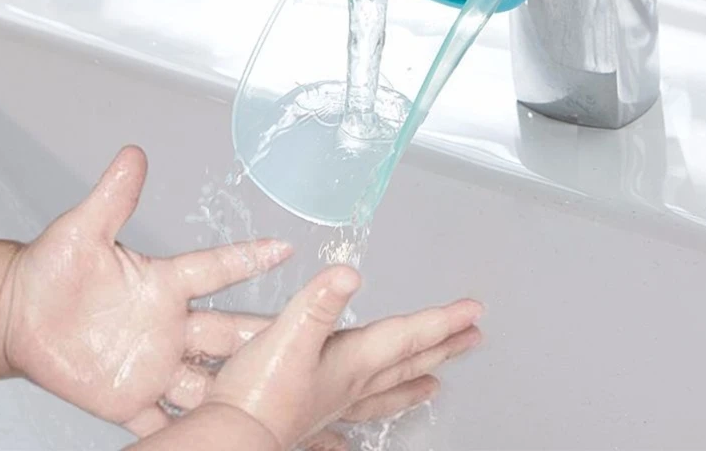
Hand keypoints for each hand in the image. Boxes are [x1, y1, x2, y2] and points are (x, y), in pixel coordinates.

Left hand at [0, 146, 291, 435]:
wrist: (21, 318)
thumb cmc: (52, 267)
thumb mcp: (83, 231)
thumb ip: (113, 196)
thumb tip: (132, 154)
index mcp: (164, 283)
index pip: (217, 269)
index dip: (250, 258)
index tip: (287, 247)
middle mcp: (169, 324)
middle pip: (228, 331)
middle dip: (266, 335)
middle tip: (309, 337)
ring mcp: (153, 362)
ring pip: (208, 379)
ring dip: (237, 389)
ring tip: (275, 399)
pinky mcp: (128, 396)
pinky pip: (162, 419)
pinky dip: (187, 433)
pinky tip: (215, 441)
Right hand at [208, 265, 482, 450]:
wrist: (231, 438)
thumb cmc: (259, 390)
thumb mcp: (289, 333)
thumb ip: (320, 302)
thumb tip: (350, 271)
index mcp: (354, 359)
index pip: (411, 335)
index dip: (444, 319)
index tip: (475, 310)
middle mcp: (352, 382)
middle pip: (409, 362)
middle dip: (444, 347)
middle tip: (473, 338)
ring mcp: (335, 403)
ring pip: (387, 392)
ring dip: (415, 383)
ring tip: (438, 386)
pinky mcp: (313, 417)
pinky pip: (352, 419)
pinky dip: (365, 419)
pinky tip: (355, 437)